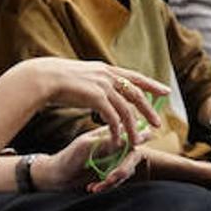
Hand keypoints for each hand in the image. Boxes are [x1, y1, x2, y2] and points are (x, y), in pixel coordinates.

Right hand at [25, 57, 168, 142]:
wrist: (44, 78)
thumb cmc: (57, 79)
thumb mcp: (82, 76)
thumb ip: (95, 81)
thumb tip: (100, 88)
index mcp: (106, 69)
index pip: (135, 76)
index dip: (152, 84)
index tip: (165, 90)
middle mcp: (108, 76)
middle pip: (136, 94)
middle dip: (149, 110)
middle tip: (158, 123)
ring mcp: (103, 86)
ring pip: (126, 110)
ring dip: (132, 128)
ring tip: (135, 141)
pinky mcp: (96, 97)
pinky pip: (111, 118)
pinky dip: (116, 131)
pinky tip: (116, 140)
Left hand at [38, 126, 147, 191]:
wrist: (55, 178)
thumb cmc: (67, 158)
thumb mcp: (86, 147)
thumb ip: (107, 142)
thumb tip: (128, 139)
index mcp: (108, 134)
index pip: (131, 131)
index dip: (142, 135)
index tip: (144, 141)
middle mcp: (114, 146)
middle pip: (135, 154)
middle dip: (125, 168)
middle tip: (111, 178)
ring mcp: (113, 160)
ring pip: (127, 170)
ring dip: (113, 181)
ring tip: (95, 187)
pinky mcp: (109, 174)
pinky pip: (118, 181)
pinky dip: (107, 186)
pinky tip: (92, 188)